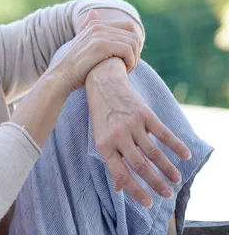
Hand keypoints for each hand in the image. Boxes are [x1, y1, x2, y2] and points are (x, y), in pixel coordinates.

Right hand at [47, 10, 141, 92]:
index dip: (133, 42)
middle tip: (130, 66)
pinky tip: (125, 71)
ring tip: (127, 70)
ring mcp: (98, 34)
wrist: (61, 77)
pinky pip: (128, 50)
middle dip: (136, 52)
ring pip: (133, 43)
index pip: (128, 26)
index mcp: (95, 24)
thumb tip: (93, 12)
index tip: (129, 58)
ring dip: (134, 58)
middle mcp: (97, 26)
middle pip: (133, 34)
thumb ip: (87, 28)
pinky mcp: (101, 45)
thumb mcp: (81, 42)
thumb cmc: (74, 66)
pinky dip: (130, 62)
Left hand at [86, 59, 191, 207]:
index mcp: (104, 144)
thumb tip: (119, 188)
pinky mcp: (144, 113)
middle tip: (166, 195)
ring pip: (153, 152)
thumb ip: (111, 159)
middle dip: (155, 183)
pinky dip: (175, 145)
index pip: (120, 173)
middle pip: (139, 165)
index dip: (135, 190)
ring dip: (167, 168)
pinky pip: (162, 132)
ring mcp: (132, 124)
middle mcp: (117, 135)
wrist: (102, 81)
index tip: (148, 203)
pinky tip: (185, 155)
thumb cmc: (100, 113)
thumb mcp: (99, 136)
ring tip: (176, 180)